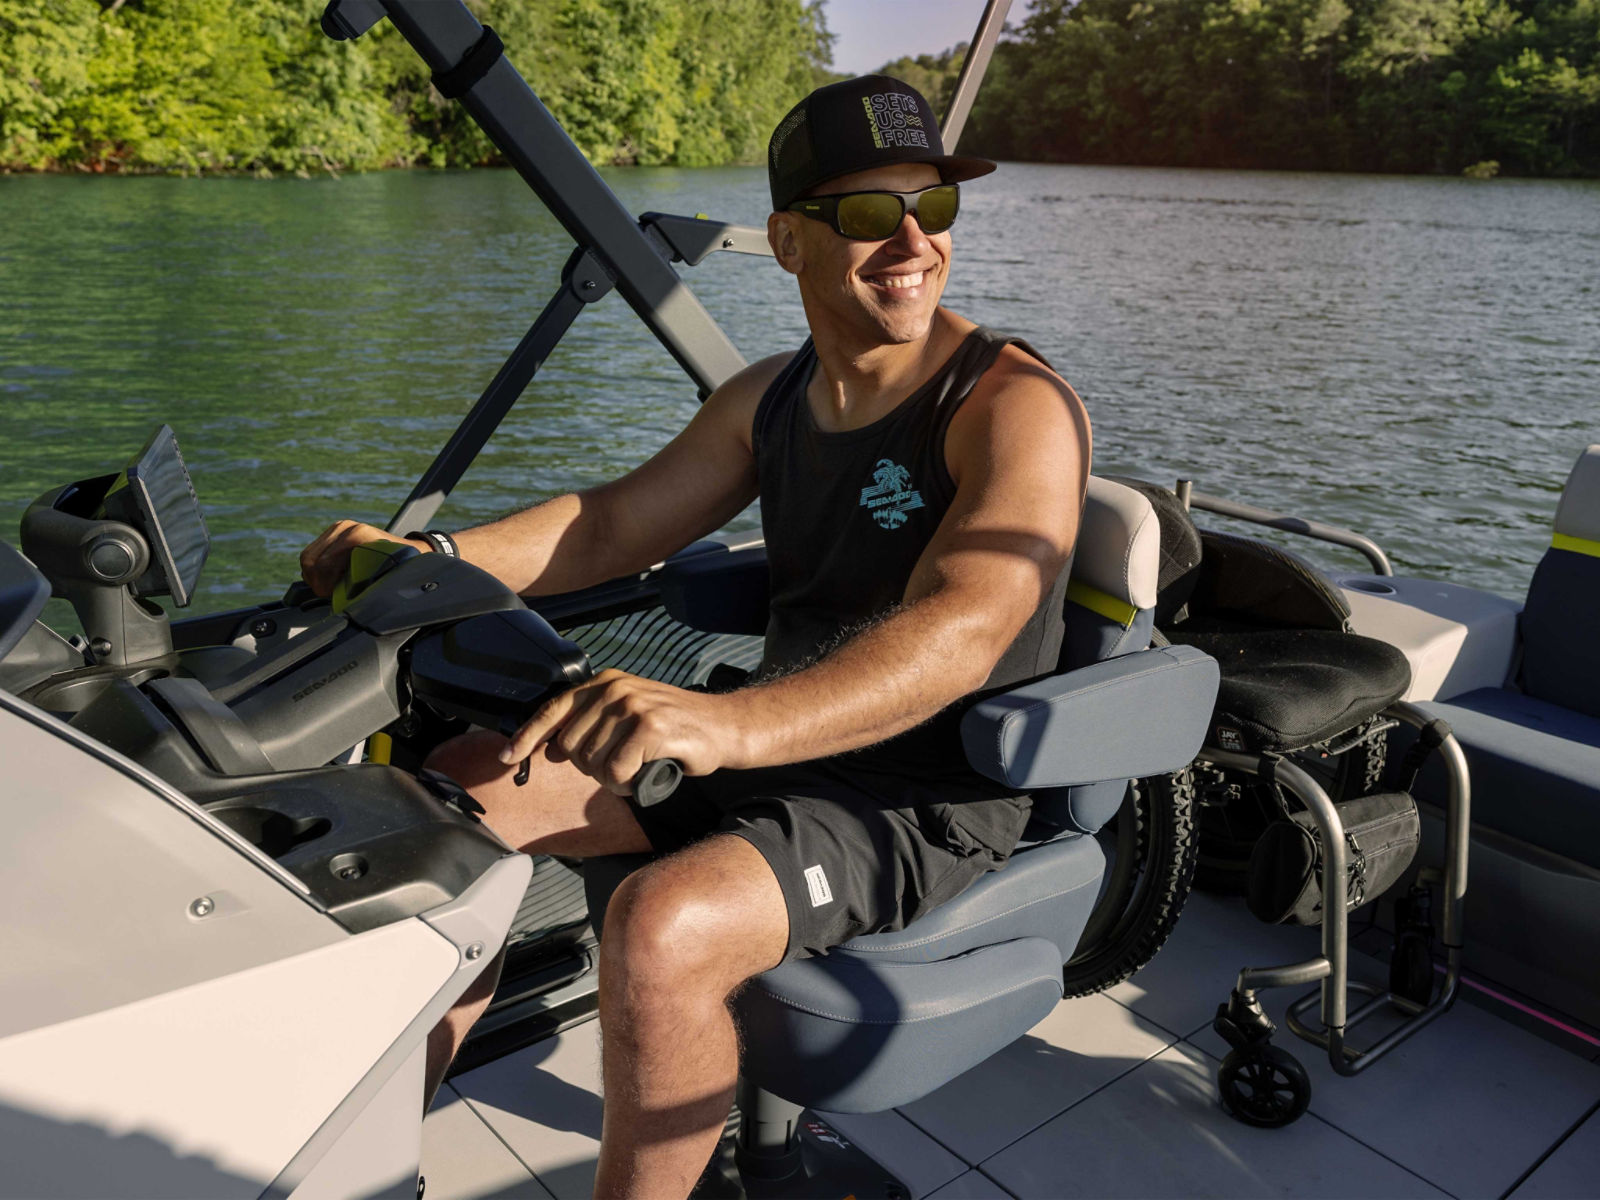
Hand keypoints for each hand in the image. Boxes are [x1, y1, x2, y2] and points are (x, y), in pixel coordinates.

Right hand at [299, 519, 426, 597]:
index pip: (323, 563)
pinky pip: (312, 553)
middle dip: (317, 582)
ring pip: (308, 557)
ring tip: (328, 587)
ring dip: (315, 576)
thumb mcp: (384, 574)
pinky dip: (316, 569)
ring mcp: (337, 529)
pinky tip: (328, 578)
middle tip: (328, 594)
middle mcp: (344, 528)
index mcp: (356, 536)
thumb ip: (364, 583)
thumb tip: (344, 600)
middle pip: (311, 560)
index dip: (323, 585)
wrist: (408, 550)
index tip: (330, 595)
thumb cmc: (400, 565)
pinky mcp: (332, 533)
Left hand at [499, 669, 746, 793]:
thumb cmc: (674, 727)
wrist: (723, 728)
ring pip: (593, 764)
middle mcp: (614, 689)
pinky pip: (617, 772)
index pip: (553, 710)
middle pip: (570, 747)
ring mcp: (631, 705)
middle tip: (623, 763)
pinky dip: (630, 783)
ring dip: (614, 778)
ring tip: (639, 765)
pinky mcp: (648, 727)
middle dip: (591, 767)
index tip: (507, 757)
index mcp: (604, 682)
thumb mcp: (627, 715)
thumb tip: (550, 749)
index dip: (527, 736)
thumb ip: (591, 724)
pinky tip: (647, 773)